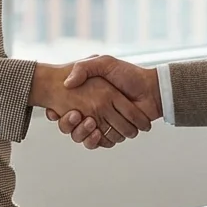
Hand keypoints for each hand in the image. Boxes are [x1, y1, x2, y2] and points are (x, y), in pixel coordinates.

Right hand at [44, 55, 160, 148]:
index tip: (54, 111)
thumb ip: (84, 67)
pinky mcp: (113, 133)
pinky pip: (99, 143)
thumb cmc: (129, 74)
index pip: (63, 109)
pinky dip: (96, 141)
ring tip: (89, 122)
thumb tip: (67, 84)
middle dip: (68, 125)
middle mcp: (92, 112)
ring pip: (82, 137)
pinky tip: (97, 132)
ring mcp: (102, 124)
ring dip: (82, 133)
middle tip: (74, 115)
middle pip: (69, 127)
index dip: (56, 113)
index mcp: (87, 97)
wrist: (151, 89)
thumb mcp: (105, 63)